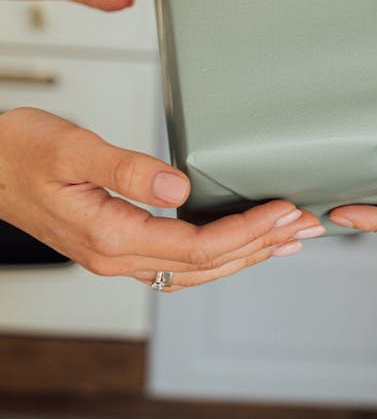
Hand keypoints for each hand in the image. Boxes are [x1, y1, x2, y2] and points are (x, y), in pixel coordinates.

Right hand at [0, 108, 321, 290]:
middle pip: (205, 265)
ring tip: (288, 238)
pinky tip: (238, 241)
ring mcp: (116, 254)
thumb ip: (126, 169)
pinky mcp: (116, 242)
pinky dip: (218, 252)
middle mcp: (117, 255)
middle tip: (305, 225)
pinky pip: (177, 259)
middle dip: (261, 245)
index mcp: (110, 236)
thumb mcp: (72, 149)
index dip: (247, 231)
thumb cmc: (20, 152)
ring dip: (246, 253)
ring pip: (195, 269)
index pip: (196, 246)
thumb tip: (179, 188)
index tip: (283, 210)